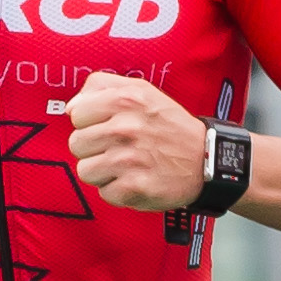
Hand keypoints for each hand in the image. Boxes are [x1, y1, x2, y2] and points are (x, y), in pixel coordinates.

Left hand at [59, 73, 211, 210]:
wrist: (208, 159)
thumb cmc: (170, 126)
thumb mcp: (142, 90)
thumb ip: (102, 86)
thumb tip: (72, 106)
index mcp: (125, 100)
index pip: (76, 114)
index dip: (90, 122)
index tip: (108, 126)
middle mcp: (126, 127)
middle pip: (76, 144)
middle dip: (95, 148)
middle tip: (119, 148)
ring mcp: (129, 159)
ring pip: (86, 171)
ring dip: (104, 172)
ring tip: (127, 165)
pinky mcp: (134, 187)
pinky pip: (104, 193)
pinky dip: (119, 191)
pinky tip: (136, 180)